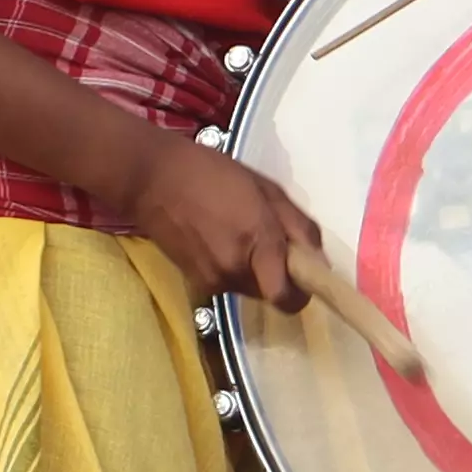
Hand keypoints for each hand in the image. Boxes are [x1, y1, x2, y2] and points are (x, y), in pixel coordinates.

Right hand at [121, 133, 323, 310]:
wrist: (151, 180)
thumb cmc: (212, 174)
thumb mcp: (265, 187)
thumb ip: (298, 226)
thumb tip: (319, 259)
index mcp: (258, 242)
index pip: (288, 298)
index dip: (301, 293)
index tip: (303, 274)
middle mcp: (236, 270)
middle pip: (271, 293)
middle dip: (276, 274)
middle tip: (268, 242)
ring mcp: (213, 280)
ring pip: (249, 288)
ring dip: (252, 269)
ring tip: (237, 233)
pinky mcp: (196, 283)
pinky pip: (227, 283)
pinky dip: (230, 267)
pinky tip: (216, 238)